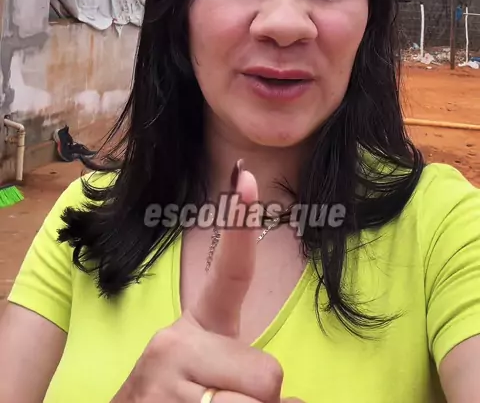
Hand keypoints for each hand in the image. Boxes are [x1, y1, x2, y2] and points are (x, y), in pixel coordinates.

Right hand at [112, 165, 302, 402]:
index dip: (241, 225)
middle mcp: (175, 345)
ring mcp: (167, 382)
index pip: (228, 273)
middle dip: (262, 401)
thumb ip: (241, 371)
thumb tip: (288, 396)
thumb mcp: (204, 381)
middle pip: (267, 374)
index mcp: (194, 332)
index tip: (247, 178)